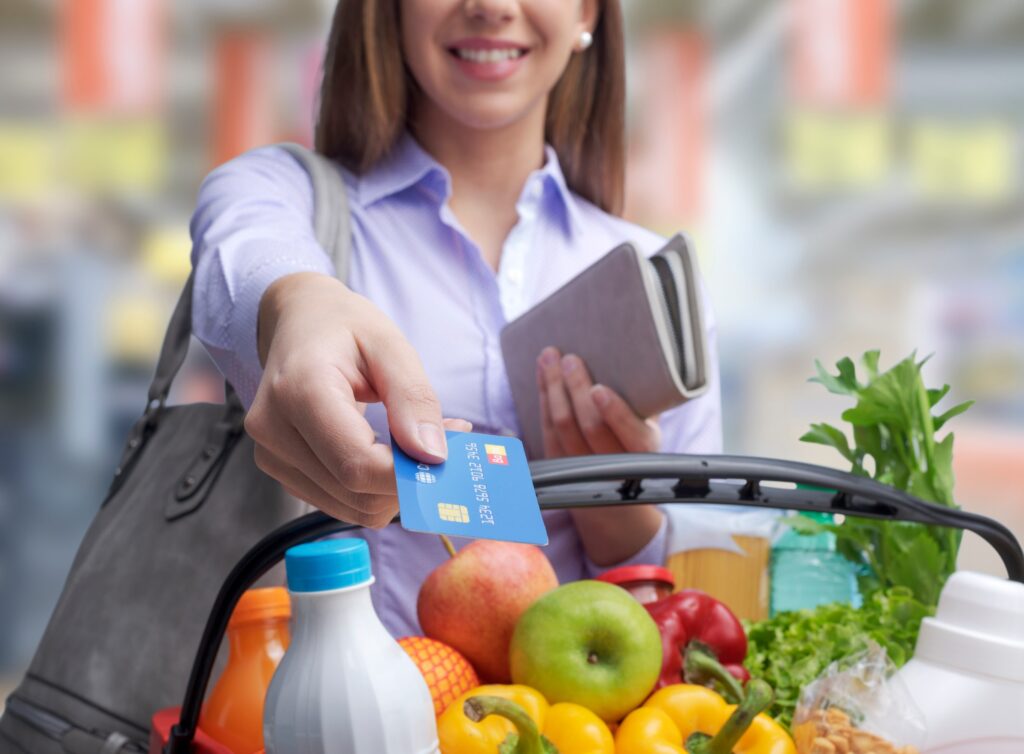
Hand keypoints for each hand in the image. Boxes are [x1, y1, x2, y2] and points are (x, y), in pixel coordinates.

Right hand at [245, 272, 470, 527]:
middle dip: (409, 479)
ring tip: (413, 442)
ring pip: (351, 507)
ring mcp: (271, 455)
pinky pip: (341, 502)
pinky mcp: (280, 470)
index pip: (357, 464)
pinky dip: (374, 488)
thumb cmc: (344, 327)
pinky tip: (387, 453)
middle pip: (356, 491)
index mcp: (299, 390)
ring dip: (394, 488)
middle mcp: (274, 429)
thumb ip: (413, 398)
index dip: (408, 474)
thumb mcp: (389, 345)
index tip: (446, 456)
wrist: (298, 322)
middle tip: (444, 442)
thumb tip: (432, 455)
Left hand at [536, 346, 662, 565]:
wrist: (615, 494)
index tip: (599, 389)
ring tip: (549, 357)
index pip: (630, 435)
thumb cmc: (636, 441)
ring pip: (562, 427)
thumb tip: (639, 360)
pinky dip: (543, 399)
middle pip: (589, 427)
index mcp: (643, 454)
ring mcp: (580, 468)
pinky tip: (543, 375)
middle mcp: (613, 466)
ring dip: (553, 389)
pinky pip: (546, 429)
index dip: (614, 413)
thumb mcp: (650, 425)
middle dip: (576, 389)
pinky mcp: (556, 464)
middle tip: (570, 359)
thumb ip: (646, 400)